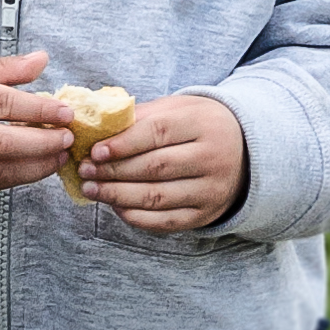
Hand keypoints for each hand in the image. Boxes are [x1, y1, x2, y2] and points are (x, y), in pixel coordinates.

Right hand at [0, 50, 72, 194]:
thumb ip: (1, 68)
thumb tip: (43, 59)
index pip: (3, 105)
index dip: (39, 110)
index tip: (67, 112)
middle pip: (3, 144)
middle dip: (42, 144)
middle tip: (68, 138)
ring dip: (35, 168)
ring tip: (58, 157)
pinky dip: (14, 179)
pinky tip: (34, 168)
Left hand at [80, 95, 244, 232]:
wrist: (245, 151)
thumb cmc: (198, 125)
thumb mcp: (177, 109)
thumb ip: (141, 117)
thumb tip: (97, 129)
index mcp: (204, 124)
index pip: (158, 133)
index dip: (123, 144)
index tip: (94, 151)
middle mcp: (213, 158)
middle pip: (155, 168)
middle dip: (113, 171)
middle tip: (84, 171)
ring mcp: (212, 190)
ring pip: (157, 197)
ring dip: (117, 196)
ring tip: (91, 189)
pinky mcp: (206, 214)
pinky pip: (166, 221)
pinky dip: (136, 216)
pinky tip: (116, 206)